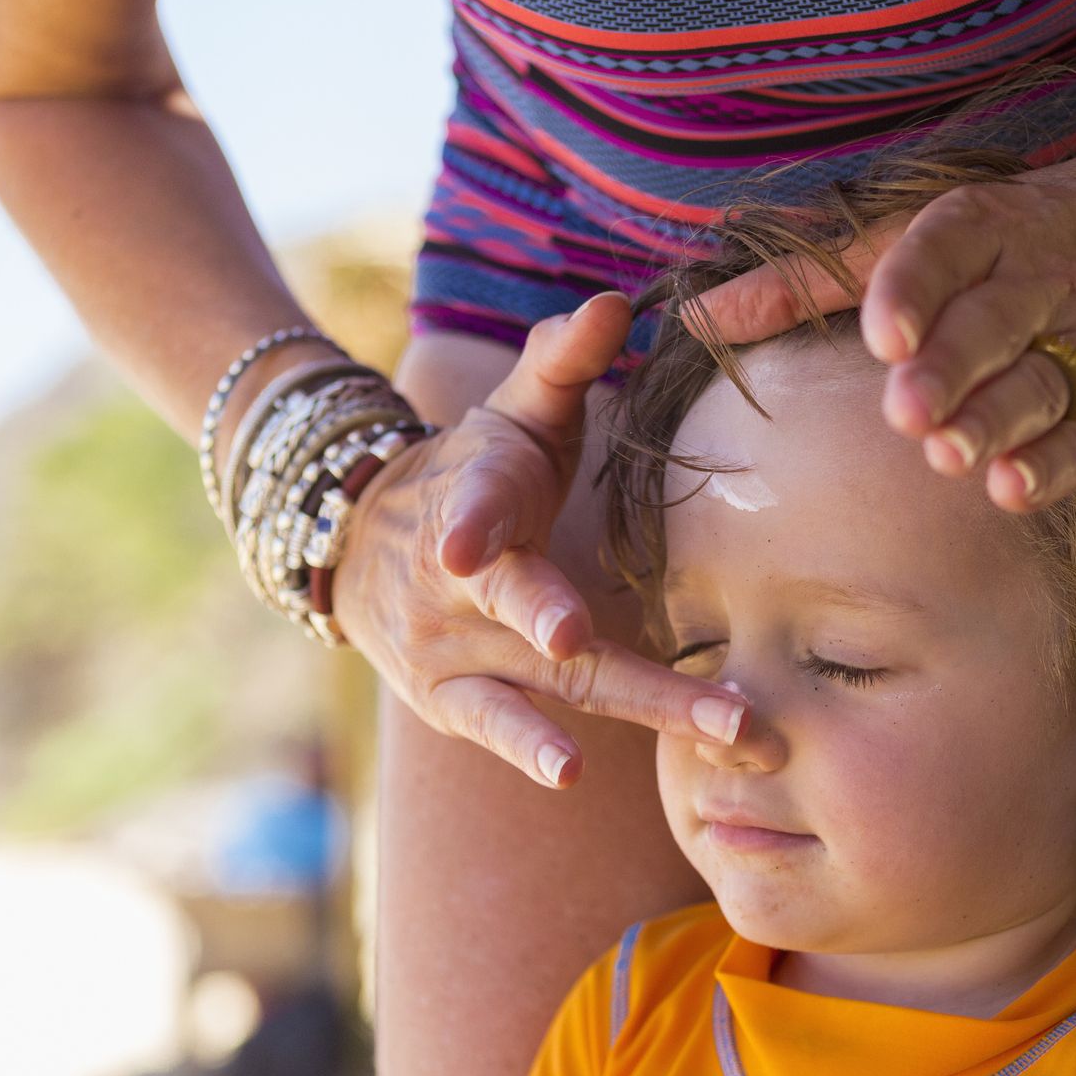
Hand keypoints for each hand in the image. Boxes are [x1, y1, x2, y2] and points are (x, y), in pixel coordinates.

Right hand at [329, 291, 751, 787]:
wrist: (358, 544)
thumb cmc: (472, 472)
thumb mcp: (510, 411)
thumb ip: (561, 361)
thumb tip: (616, 301)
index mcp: (475, 499)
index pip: (471, 506)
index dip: (470, 522)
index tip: (465, 550)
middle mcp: (458, 585)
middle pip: (530, 610)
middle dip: (582, 636)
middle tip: (631, 656)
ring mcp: (454, 650)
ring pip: (550, 684)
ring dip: (640, 708)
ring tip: (718, 729)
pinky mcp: (451, 700)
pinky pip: (497, 726)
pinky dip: (529, 749)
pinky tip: (570, 773)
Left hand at [682, 139, 1075, 510]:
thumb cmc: (1035, 238)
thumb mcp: (926, 236)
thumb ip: (810, 280)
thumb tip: (694, 320)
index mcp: (994, 223)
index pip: (951, 244)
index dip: (917, 287)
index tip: (883, 333)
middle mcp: (1048, 277)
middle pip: (995, 321)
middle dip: (952, 366)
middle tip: (907, 410)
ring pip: (1042, 384)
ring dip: (996, 420)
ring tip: (949, 455)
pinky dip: (1059, 463)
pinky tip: (1013, 488)